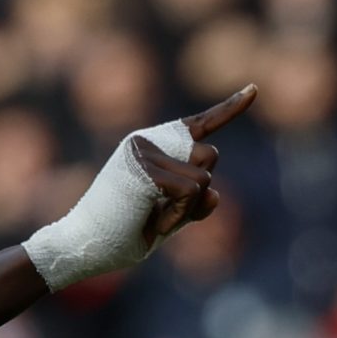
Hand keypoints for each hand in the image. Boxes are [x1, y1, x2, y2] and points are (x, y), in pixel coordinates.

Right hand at [24, 84, 256, 289]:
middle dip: (198, 192)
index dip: (229, 108)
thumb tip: (215, 193)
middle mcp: (148, 140)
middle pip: (210, 157)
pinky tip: (153, 222)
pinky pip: (191, 191)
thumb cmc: (119, 235)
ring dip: (187, 208)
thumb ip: (195, 202)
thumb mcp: (167, 216)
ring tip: (153, 218)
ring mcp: (145, 149)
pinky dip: (179, 215)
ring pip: (204, 176)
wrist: (81, 247)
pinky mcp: (145, 167)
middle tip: (160, 214)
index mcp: (151, 147)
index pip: (198, 125)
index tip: (254, 90)